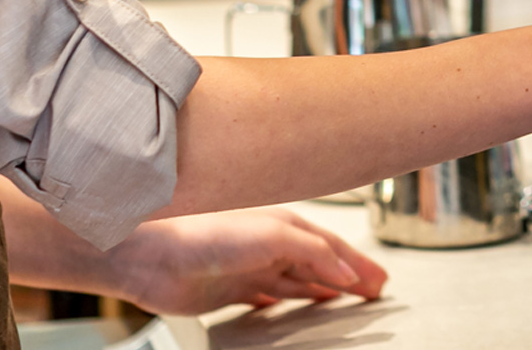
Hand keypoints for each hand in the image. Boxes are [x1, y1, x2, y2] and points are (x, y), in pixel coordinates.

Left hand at [105, 204, 388, 315]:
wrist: (151, 257)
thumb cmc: (203, 233)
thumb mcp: (272, 236)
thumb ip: (313, 253)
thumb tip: (345, 273)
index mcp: (284, 225)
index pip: (332, 249)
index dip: (358, 265)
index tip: (379, 280)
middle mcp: (270, 245)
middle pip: (320, 264)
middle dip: (349, 276)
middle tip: (374, 290)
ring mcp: (252, 267)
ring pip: (299, 281)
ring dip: (324, 289)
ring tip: (347, 298)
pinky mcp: (232, 290)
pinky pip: (271, 297)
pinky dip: (290, 301)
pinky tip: (296, 305)